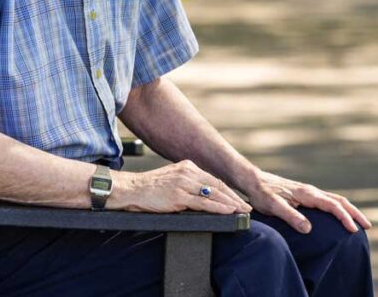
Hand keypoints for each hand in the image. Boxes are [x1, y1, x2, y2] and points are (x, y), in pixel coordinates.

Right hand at [108, 160, 252, 214]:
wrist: (130, 190)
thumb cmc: (149, 188)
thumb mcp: (172, 180)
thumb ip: (187, 183)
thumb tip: (204, 196)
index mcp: (187, 166)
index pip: (213, 179)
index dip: (228, 190)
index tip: (239, 199)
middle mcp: (187, 172)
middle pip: (217, 185)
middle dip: (234, 197)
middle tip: (247, 206)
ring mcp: (183, 183)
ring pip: (213, 193)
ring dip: (230, 203)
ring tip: (242, 210)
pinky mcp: (178, 195)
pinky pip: (203, 203)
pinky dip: (218, 207)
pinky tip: (228, 211)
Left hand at [244, 171, 370, 234]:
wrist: (254, 180)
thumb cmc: (262, 193)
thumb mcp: (273, 206)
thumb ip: (290, 216)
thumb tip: (309, 229)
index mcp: (307, 194)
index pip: (332, 206)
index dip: (344, 218)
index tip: (353, 230)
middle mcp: (311, 191)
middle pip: (339, 201)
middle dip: (355, 213)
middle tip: (367, 226)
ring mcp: (309, 192)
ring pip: (335, 200)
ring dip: (349, 210)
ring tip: (359, 223)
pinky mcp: (305, 195)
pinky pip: (327, 201)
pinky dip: (339, 208)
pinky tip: (338, 217)